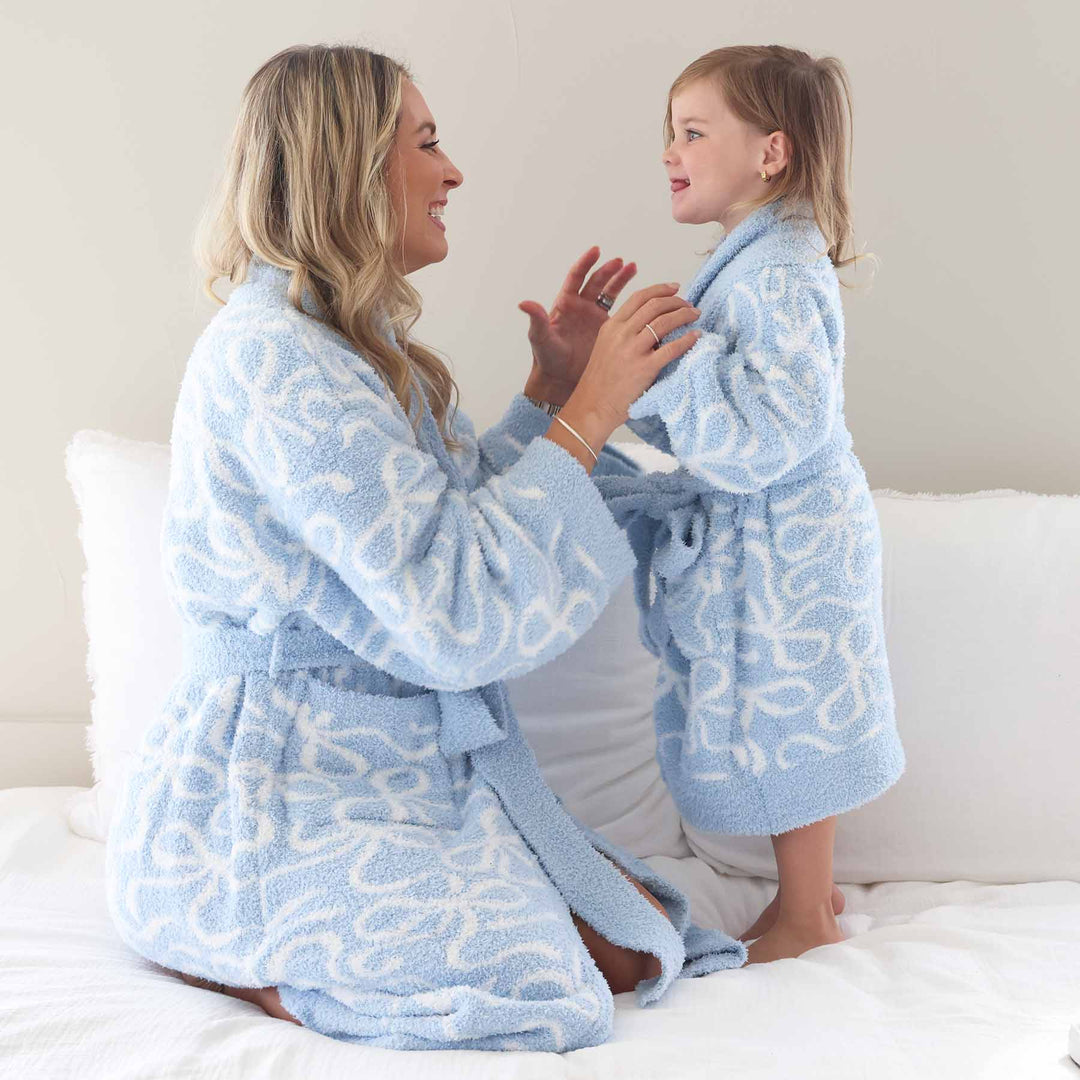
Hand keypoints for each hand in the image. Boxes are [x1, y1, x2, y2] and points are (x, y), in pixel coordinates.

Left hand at [520, 246, 637, 402]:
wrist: (561, 380)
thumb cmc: (547, 359)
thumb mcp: (540, 338)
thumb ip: (536, 319)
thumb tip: (524, 303)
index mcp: (565, 304)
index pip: (576, 277)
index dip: (586, 263)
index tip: (596, 251)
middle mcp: (580, 307)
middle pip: (596, 281)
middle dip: (608, 270)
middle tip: (621, 262)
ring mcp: (594, 317)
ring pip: (609, 292)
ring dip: (620, 280)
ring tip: (632, 268)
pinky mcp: (606, 329)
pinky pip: (619, 311)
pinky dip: (629, 302)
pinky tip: (640, 294)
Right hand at [568, 283, 700, 432]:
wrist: (592, 406)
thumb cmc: (601, 381)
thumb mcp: (605, 347)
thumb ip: (624, 332)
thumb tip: (652, 321)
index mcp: (611, 326)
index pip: (639, 297)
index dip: (660, 289)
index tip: (675, 288)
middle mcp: (622, 334)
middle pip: (655, 306)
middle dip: (677, 301)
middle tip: (689, 305)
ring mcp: (633, 351)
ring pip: (664, 322)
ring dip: (684, 315)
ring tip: (694, 315)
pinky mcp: (645, 368)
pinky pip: (672, 348)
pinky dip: (687, 339)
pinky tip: (695, 336)